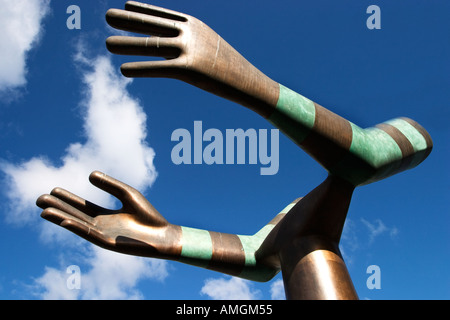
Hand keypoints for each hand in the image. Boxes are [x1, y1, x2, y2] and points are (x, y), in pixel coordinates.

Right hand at [36, 171, 180, 258]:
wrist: (162, 234)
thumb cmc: (148, 215)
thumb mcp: (127, 194)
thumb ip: (109, 185)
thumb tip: (89, 174)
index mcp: (105, 216)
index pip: (82, 207)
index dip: (68, 199)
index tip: (53, 190)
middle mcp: (101, 226)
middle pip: (75, 215)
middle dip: (58, 207)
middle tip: (39, 199)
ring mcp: (103, 235)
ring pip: (77, 225)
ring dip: (60, 218)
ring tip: (43, 210)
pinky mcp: (108, 243)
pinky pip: (89, 234)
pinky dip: (76, 227)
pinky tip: (64, 221)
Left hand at [105, 1, 278, 116]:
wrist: (250, 82)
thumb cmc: (229, 67)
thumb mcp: (211, 47)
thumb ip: (192, 43)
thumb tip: (177, 46)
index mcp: (195, 24)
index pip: (163, 14)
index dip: (143, 9)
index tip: (126, 4)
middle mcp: (191, 32)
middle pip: (153, 25)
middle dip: (128, 20)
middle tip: (106, 15)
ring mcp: (190, 49)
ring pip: (152, 45)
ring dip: (127, 44)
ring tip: (106, 43)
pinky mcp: (191, 69)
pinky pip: (160, 68)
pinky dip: (140, 69)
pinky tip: (123, 70)